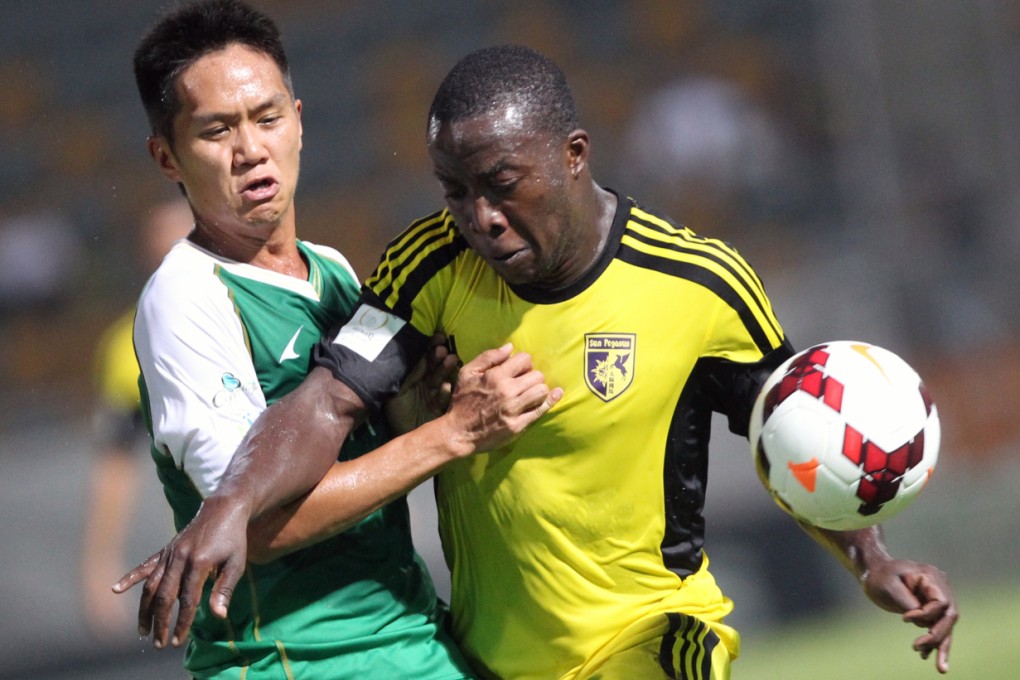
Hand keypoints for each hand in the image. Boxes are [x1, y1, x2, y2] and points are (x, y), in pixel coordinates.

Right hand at [111, 495, 250, 649]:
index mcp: (199, 562)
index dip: (182, 622)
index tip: (178, 641)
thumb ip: (224, 589)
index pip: (187, 600)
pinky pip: (145, 565)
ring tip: (142, 630)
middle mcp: (179, 558)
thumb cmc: (233, 538)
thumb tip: (217, 615)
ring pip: (151, 585)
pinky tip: (116, 589)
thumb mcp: (236, 564)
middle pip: (164, 596)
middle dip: (159, 622)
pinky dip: (130, 577)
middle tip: (159, 643)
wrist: (223, 508)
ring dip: (144, 609)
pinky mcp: (166, 549)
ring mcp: (170, 553)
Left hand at [384, 334, 459, 433]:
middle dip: (440, 357)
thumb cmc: (397, 412)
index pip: (425, 358)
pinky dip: (445, 392)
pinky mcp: (441, 408)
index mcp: (416, 377)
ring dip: (446, 370)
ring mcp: (435, 395)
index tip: (439, 337)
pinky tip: (446, 387)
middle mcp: (427, 383)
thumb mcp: (399, 389)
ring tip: (451, 360)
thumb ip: (409, 374)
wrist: (401, 434)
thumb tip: (419, 355)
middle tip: (443, 350)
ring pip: (442, 379)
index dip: (431, 347)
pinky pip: (444, 398)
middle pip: (435, 367)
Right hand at [444, 343, 562, 453]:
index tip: (520, 369)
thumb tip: (510, 347)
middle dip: (533, 376)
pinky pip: (541, 410)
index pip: (524, 359)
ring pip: (542, 391)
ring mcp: (514, 409)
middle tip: (526, 382)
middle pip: (537, 375)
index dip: (524, 362)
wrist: (458, 433)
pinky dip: (549, 401)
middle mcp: (507, 391)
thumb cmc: (461, 401)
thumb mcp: (467, 373)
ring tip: (532, 392)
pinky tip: (555, 395)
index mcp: (495, 376)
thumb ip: (488, 357)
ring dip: (539, 389)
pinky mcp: (518, 425)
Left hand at [861, 558, 957, 672]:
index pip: (940, 602)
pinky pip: (937, 626)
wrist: (875, 572)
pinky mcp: (932, 608)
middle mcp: (940, 586)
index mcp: (930, 576)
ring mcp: (938, 597)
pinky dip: (935, 642)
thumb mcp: (889, 586)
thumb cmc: (880, 576)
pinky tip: (930, 657)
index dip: (926, 614)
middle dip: (937, 636)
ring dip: (941, 645)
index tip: (905, 619)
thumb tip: (924, 624)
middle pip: (948, 616)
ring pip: (946, 625)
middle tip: (917, 648)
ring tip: (940, 668)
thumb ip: (908, 603)